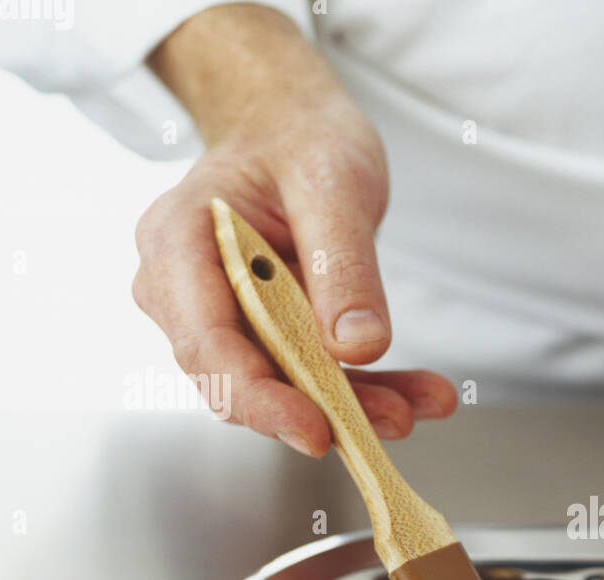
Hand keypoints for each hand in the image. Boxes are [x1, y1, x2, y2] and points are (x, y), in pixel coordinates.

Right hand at [133, 5, 454, 456]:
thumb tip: (357, 345)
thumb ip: (342, 264)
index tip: (315, 427)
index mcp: (179, 244)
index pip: (206, 343)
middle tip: (393, 420)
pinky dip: (369, 390)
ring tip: (424, 403)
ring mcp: (227, 320)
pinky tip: (422, 394)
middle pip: (242, 380)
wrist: (294, 128)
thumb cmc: (297, 139)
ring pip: (285, 387)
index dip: (258, 396)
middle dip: (320, 409)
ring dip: (358, 406)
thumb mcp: (331, 183)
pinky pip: (316, 378)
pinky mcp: (269, 337)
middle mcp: (188, 293)